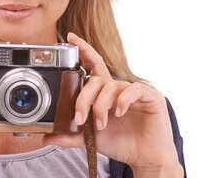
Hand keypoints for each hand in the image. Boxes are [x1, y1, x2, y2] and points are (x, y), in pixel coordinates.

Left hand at [43, 33, 182, 175]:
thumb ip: (69, 136)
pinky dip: (123, 100)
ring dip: (101, 106)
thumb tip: (45, 137)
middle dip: (84, 99)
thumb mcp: (90, 139)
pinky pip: (133, 89)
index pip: (92, 65)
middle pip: (96, 80)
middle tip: (79, 118)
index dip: (83, 50)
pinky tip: (119, 113)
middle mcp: (118, 88)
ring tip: (100, 124)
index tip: (70, 38)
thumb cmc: (121, 143)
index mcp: (104, 93)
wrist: (145, 159)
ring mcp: (134, 91)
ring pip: (110, 86)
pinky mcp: (151, 96)